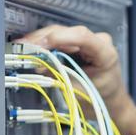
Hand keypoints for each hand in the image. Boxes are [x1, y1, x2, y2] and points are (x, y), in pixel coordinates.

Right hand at [16, 24, 135, 134]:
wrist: (111, 102)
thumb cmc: (101, 98)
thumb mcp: (81, 91)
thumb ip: (62, 76)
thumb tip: (41, 65)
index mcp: (106, 53)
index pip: (83, 37)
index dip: (61, 38)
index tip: (44, 42)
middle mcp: (98, 41)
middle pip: (67, 33)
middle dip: (44, 40)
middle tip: (25, 47)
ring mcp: (88, 41)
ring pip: (60, 34)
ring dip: (41, 41)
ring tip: (24, 48)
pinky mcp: (78, 44)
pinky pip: (59, 40)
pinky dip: (45, 45)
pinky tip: (32, 48)